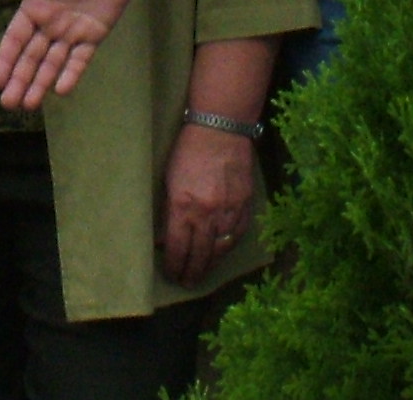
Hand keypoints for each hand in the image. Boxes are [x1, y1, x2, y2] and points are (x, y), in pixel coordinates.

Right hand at [0, 0, 144, 109]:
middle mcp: (51, 22)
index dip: (4, 60)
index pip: (15, 39)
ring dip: (41, 84)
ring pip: (53, 63)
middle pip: (31, 57)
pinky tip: (60, 90)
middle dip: (19, 80)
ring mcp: (73, 30)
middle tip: (8, 104)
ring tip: (29, 106)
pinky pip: (81, 59)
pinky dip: (71, 74)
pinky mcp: (95, 33)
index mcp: (35, 4)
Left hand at [159, 122, 256, 286]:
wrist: (221, 129)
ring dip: (211, 264)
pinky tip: (221, 252)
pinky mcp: (245, 206)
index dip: (174, 266)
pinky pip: (237, 235)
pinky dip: (228, 247)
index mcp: (183, 207)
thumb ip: (170, 212)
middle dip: (192, 273)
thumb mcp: (169, 181)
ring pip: (221, 250)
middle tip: (187, 282)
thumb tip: (166, 239)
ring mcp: (229, 212)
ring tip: (203, 272)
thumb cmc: (188, 151)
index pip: (178, 249)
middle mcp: (207, 215)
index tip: (171, 273)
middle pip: (200, 256)